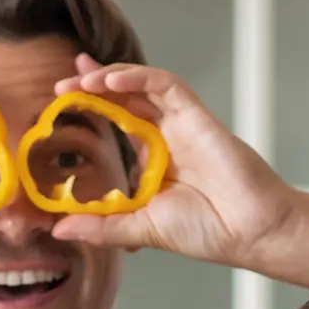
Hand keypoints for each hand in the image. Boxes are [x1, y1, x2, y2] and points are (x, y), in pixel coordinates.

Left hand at [41, 55, 299, 265]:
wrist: (249, 231)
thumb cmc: (206, 231)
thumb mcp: (140, 228)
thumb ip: (101, 227)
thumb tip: (59, 228)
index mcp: (152, 159)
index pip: (116, 123)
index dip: (90, 108)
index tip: (61, 103)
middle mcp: (165, 137)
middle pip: (123, 98)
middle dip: (91, 86)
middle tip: (61, 86)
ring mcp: (181, 124)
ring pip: (141, 86)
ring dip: (109, 78)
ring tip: (80, 81)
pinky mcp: (196, 115)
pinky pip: (165, 85)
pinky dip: (138, 77)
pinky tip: (111, 80)